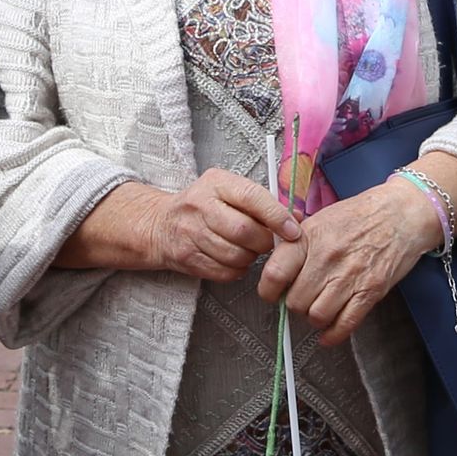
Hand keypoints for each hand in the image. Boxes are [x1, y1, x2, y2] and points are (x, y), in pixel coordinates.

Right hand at [146, 169, 304, 282]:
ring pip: (236, 255)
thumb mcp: (228, 190)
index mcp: (216, 183)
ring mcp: (191, 233)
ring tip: (247, 249)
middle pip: (245, 231)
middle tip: (266, 242)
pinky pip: (225, 272)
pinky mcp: (188, 258)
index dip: (277, 217)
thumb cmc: (204, 205)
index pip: (253, 198)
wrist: (161, 224)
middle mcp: (201, 205)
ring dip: (250, 257)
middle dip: (264, 242)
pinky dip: (237, 270)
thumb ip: (261, 202)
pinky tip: (233, 259)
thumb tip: (295, 218)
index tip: (293, 231)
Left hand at [257, 180, 440, 346]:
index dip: (268, 291)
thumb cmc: (360, 215)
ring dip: (316, 319)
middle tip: (303, 299)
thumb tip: (276, 270)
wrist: (401, 213)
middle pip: (296, 302)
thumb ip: (298, 244)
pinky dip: (334, 335)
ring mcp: (350, 276)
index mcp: (309, 237)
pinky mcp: (371, 291)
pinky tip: (329, 333)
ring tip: (319, 310)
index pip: (275, 274)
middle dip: (296, 306)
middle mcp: (327, 257)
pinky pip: (346, 324)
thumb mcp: (321, 219)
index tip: (272, 294)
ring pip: (318, 316)